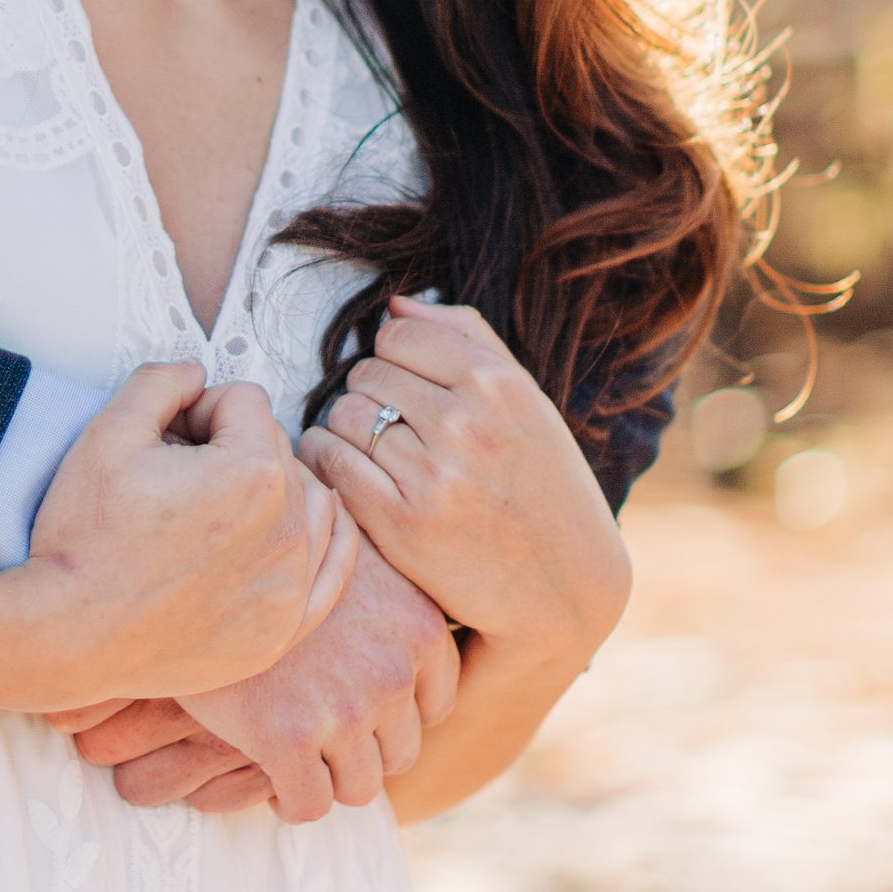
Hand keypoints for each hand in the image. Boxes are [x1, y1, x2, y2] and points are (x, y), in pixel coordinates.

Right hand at [17, 364, 352, 715]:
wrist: (66, 637)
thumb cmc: (84, 542)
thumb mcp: (107, 432)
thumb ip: (161, 381)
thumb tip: (196, 372)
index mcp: (253, 473)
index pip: (244, 401)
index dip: (196, 409)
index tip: (163, 440)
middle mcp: (287, 530)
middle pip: (277, 448)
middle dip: (230, 448)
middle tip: (176, 478)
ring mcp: (290, 586)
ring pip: (313, 501)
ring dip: (275, 488)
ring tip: (220, 504)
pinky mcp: (282, 631)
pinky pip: (333, 570)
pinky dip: (322, 540)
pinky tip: (299, 527)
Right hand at [65, 537, 459, 823]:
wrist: (195, 555)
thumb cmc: (270, 556)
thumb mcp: (348, 562)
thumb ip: (385, 608)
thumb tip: (399, 644)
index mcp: (419, 627)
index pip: (435, 706)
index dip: (392, 715)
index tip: (353, 707)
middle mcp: (393, 671)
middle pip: (400, 753)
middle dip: (359, 750)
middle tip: (316, 736)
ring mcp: (343, 710)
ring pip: (359, 789)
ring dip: (327, 780)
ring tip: (292, 758)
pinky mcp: (287, 740)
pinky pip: (308, 805)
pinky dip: (289, 801)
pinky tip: (268, 776)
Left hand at [298, 298, 629, 660]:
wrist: (566, 586)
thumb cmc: (543, 484)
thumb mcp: (527, 402)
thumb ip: (467, 339)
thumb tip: (394, 305)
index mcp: (498, 384)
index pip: (397, 335)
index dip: (392, 357)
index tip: (404, 383)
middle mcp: (466, 423)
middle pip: (366, 374)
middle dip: (371, 394)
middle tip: (393, 425)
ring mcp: (434, 476)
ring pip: (344, 416)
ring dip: (348, 430)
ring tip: (376, 451)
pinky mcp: (403, 525)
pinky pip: (329, 463)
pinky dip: (326, 461)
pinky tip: (349, 471)